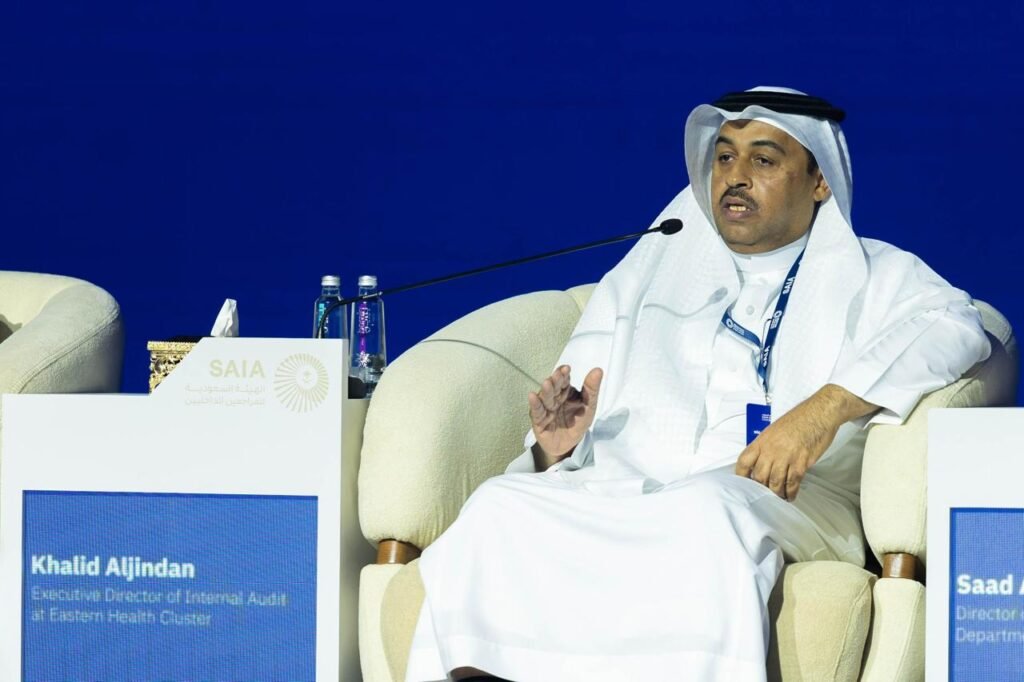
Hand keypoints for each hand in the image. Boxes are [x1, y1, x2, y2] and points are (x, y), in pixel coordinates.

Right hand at [528, 365, 602, 470]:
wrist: (568, 446)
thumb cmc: (577, 423)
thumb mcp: (589, 407)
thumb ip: (592, 389)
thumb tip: (598, 370)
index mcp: (565, 392)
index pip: (564, 381)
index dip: (564, 374)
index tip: (566, 368)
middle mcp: (554, 398)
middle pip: (554, 387)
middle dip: (555, 381)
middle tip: (557, 375)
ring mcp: (545, 409)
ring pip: (545, 398)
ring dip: (545, 391)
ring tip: (547, 383)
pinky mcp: (538, 420)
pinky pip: (537, 412)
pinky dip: (535, 404)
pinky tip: (533, 396)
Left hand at [734, 384, 876, 500]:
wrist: (818, 414)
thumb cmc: (798, 420)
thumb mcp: (774, 430)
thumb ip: (766, 446)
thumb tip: (762, 462)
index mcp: (761, 441)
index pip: (744, 462)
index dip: (741, 476)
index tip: (744, 484)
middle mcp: (770, 450)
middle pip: (759, 476)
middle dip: (761, 489)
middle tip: (765, 494)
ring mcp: (785, 457)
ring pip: (775, 483)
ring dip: (776, 494)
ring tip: (779, 498)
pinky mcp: (801, 462)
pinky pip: (792, 482)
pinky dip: (791, 492)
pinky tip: (790, 496)